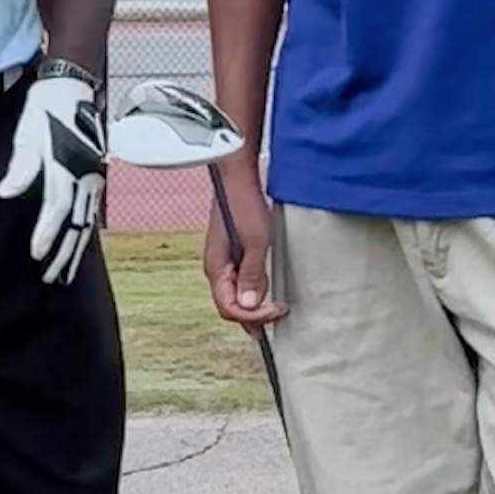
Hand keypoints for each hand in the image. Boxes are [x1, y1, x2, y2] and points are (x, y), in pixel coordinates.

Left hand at [0, 74, 105, 286]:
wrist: (71, 84)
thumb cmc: (45, 107)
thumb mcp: (26, 132)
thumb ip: (20, 166)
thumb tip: (6, 194)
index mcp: (65, 164)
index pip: (56, 208)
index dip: (46, 233)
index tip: (36, 255)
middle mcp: (84, 173)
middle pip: (76, 221)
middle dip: (64, 251)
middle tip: (52, 277)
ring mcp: (93, 174)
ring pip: (86, 219)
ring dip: (76, 246)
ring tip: (67, 270)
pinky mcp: (94, 172)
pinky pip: (90, 208)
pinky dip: (84, 230)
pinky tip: (78, 242)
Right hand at [203, 159, 285, 330]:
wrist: (236, 177)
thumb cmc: (244, 204)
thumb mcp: (255, 242)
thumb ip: (252, 275)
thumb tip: (249, 306)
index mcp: (216, 269)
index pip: (230, 308)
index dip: (254, 316)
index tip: (278, 310)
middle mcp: (215, 269)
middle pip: (230, 306)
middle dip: (253, 316)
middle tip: (279, 315)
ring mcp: (222, 261)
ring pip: (234, 295)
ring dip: (253, 305)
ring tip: (275, 308)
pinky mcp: (230, 253)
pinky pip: (238, 281)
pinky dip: (252, 290)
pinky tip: (266, 290)